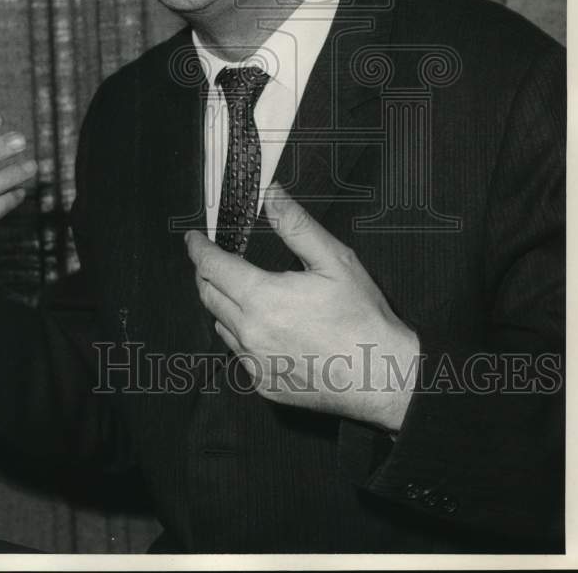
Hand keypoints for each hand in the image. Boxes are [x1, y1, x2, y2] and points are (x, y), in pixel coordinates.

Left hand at [186, 183, 419, 430]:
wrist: (385, 376)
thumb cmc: (362, 316)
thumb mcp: (335, 260)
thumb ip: (296, 225)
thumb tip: (270, 194)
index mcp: (262, 298)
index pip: (212, 267)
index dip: (199, 249)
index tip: (193, 239)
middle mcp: (250, 332)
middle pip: (209, 295)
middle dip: (205, 273)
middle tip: (212, 258)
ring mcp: (255, 363)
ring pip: (220, 325)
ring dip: (222, 304)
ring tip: (238, 289)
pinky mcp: (264, 385)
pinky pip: (239, 353)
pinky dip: (240, 334)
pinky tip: (262, 326)